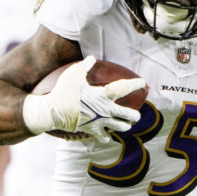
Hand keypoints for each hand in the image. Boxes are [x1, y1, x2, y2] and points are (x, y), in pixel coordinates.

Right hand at [22, 56, 145, 142]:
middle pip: (127, 114)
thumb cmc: (64, 91)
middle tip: (137, 115)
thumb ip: (85, 65)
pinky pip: (102, 136)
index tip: (143, 82)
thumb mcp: (74, 73)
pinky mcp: (91, 130)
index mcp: (103, 95)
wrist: (53, 111)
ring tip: (127, 125)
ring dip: (124, 126)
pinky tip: (108, 138)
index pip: (124, 88)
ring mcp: (100, 121)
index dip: (135, 84)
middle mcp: (105, 110)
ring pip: (119, 127)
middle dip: (135, 115)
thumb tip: (91, 57)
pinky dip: (105, 137)